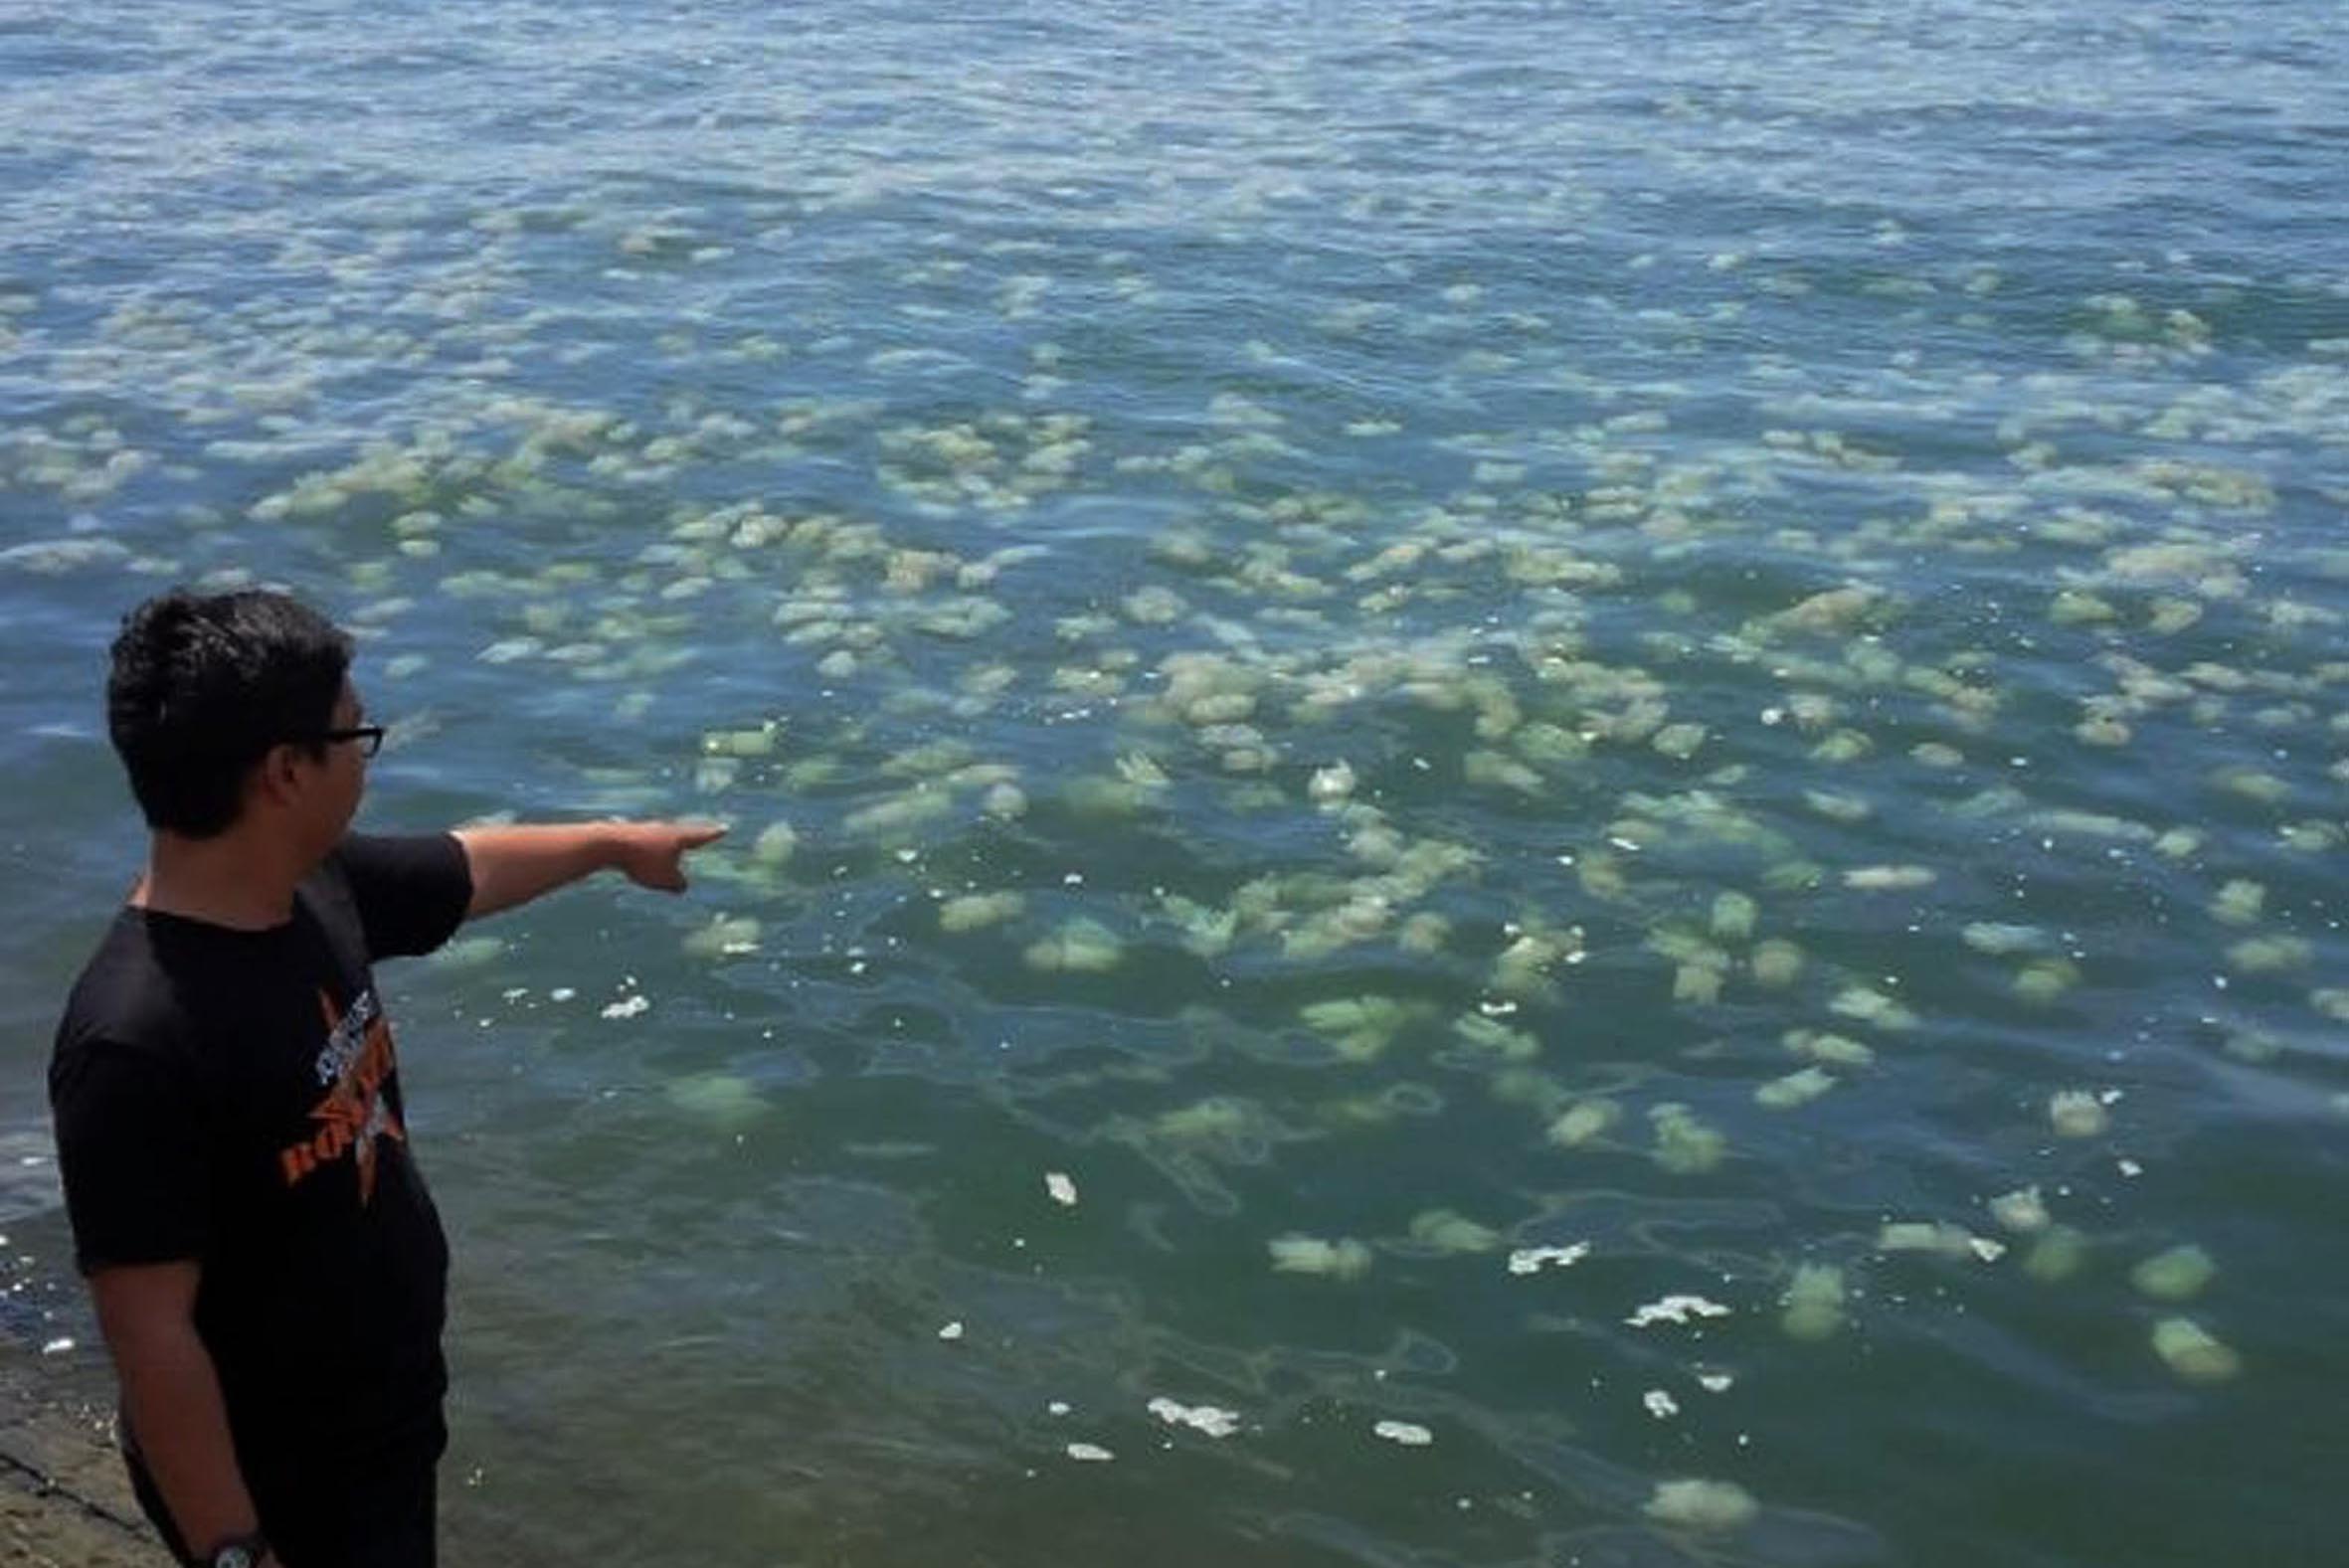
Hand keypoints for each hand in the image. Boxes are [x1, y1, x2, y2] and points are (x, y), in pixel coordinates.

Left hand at [611, 821, 727, 892]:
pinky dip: (640, 859)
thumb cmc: (641, 861)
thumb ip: (678, 885)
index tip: (725, 829)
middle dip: (688, 840)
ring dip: (661, 854)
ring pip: (659, 842)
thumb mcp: (665, 880)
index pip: (702, 835)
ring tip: (657, 864)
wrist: (606, 843)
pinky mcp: (626, 835)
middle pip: (681, 835)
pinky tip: (630, 864)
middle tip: (698, 837)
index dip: (714, 835)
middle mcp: (663, 829)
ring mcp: (644, 830)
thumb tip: (681, 887)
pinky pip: (639, 849)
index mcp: (678, 836)